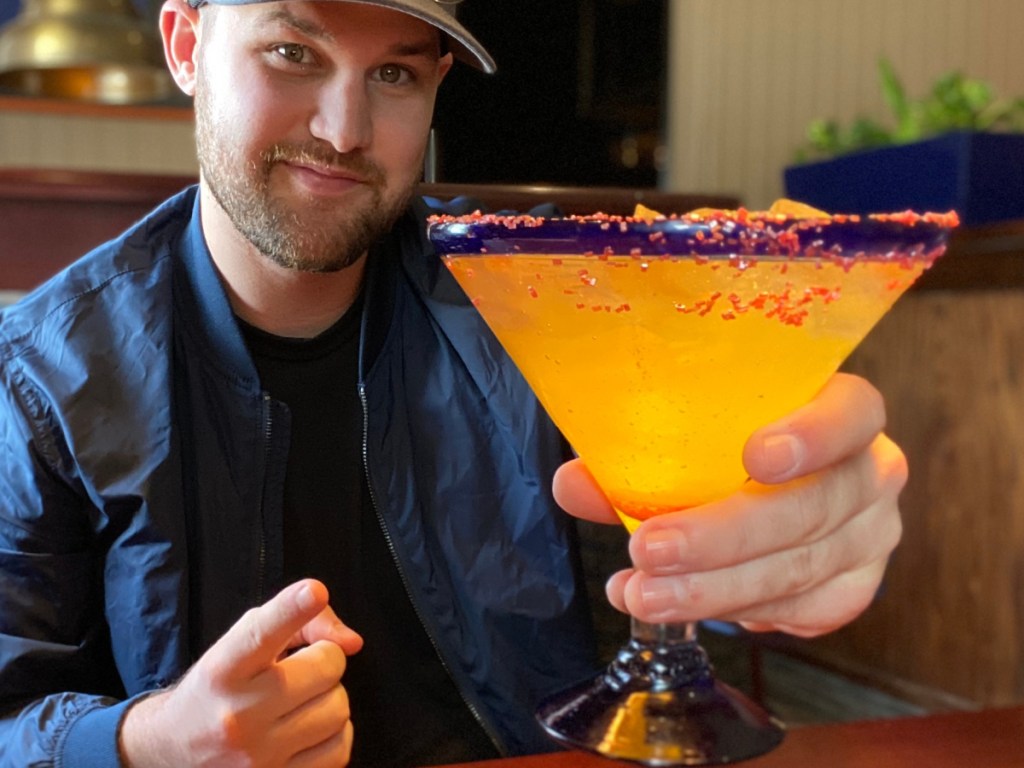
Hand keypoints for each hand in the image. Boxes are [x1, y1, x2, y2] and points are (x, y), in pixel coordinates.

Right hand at [120, 579, 363, 766]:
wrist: (171, 753)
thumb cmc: (217, 688)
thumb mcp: (239, 642)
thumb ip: (296, 621)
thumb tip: (351, 642)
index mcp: (222, 670)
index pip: (261, 634)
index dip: (292, 609)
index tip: (315, 591)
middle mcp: (237, 715)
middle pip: (325, 668)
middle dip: (324, 661)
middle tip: (303, 668)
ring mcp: (258, 757)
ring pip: (338, 709)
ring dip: (331, 698)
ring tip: (304, 701)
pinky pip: (340, 749)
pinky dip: (335, 734)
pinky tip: (310, 729)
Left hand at [553, 373, 905, 637]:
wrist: (786, 485)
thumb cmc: (733, 446)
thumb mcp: (695, 436)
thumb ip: (638, 456)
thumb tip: (573, 483)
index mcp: (842, 409)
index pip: (852, 413)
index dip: (812, 434)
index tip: (754, 456)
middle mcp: (872, 471)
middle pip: (814, 507)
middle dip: (723, 537)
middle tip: (649, 549)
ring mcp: (873, 535)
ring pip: (801, 570)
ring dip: (714, 589)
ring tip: (643, 594)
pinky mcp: (856, 587)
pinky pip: (807, 612)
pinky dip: (740, 612)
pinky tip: (687, 610)